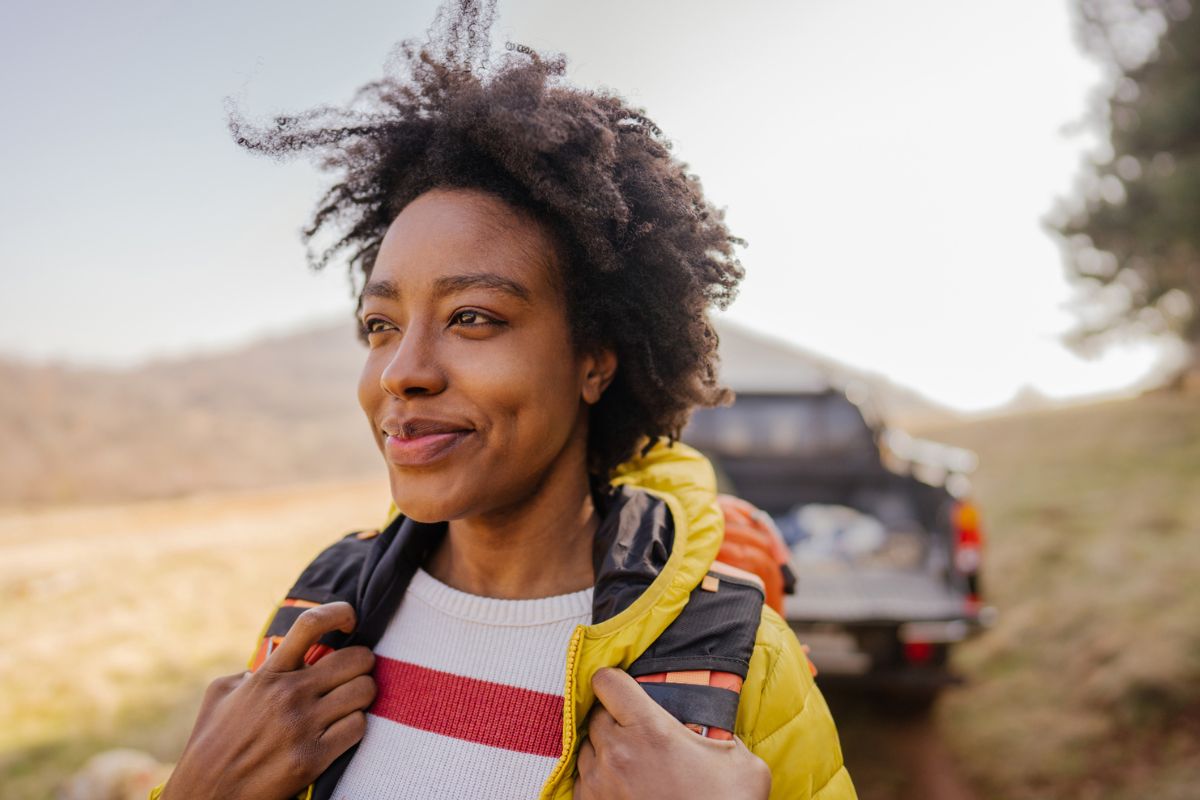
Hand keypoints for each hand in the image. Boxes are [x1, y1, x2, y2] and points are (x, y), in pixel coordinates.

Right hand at [161, 602, 375, 799]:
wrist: (206, 796)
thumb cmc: (210, 743)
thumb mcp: (221, 694)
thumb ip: (253, 671)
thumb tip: (278, 656)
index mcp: (268, 675)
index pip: (310, 625)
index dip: (339, 613)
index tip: (350, 619)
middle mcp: (289, 695)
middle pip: (356, 659)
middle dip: (362, 663)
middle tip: (356, 671)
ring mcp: (303, 726)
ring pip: (364, 691)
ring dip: (362, 695)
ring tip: (350, 701)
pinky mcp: (313, 758)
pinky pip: (358, 727)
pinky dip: (355, 726)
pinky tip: (341, 729)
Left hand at [577, 668, 770, 799]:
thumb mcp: (740, 761)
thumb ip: (723, 733)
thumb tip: (718, 728)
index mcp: (650, 730)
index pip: (607, 682)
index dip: (615, 681)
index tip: (625, 688)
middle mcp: (617, 752)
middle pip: (596, 715)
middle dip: (613, 718)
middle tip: (637, 729)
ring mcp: (600, 783)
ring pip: (586, 747)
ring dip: (603, 748)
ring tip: (630, 759)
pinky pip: (582, 779)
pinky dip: (597, 777)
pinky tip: (621, 783)